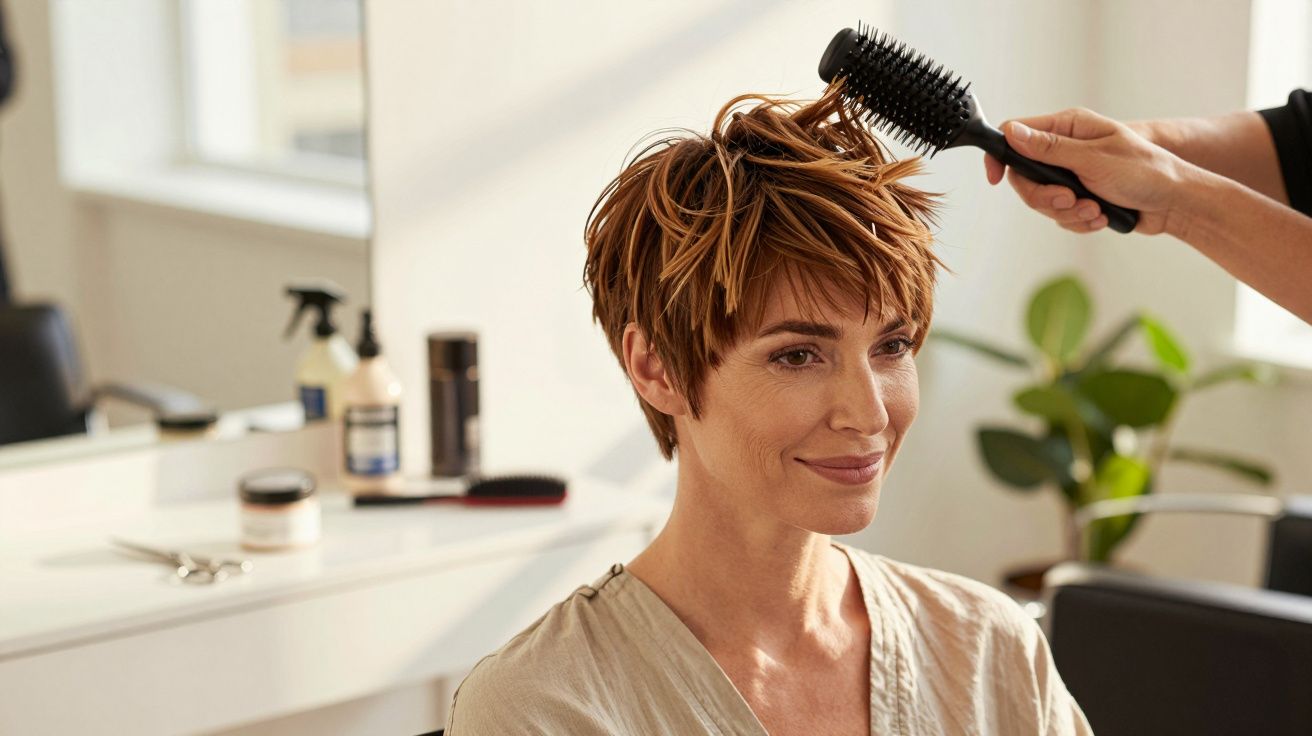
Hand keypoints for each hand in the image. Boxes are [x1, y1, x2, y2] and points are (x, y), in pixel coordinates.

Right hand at [982, 108, 1191, 234]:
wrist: (1173, 203)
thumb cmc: (1145, 171)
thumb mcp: (1094, 158)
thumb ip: (1050, 148)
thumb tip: (1012, 133)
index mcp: (1069, 128)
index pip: (1017, 134)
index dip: (1001, 155)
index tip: (994, 178)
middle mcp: (1066, 149)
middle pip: (1024, 176)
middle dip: (1045, 196)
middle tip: (1070, 200)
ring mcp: (1071, 174)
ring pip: (1042, 200)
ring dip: (1067, 212)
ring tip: (1095, 210)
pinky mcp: (1079, 197)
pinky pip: (1059, 215)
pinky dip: (1078, 220)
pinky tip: (1101, 216)